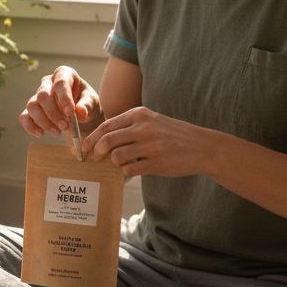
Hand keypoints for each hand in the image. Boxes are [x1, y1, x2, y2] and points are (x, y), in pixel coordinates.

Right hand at [19, 65, 101, 137]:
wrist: (81, 115)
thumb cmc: (86, 104)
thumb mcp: (92, 103)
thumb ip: (87, 106)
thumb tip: (79, 112)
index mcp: (64, 74)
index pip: (60, 83)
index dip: (64, 98)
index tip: (70, 113)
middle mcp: (48, 83)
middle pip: (43, 95)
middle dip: (53, 113)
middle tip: (65, 127)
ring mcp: (37, 96)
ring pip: (32, 106)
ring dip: (44, 121)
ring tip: (58, 132)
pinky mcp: (31, 110)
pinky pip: (24, 117)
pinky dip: (30, 126)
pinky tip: (41, 134)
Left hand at [82, 106, 216, 177]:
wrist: (202, 147)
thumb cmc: (173, 135)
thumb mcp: (152, 121)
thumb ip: (129, 127)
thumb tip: (101, 140)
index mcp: (140, 115)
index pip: (107, 125)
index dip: (92, 138)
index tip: (85, 147)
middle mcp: (144, 128)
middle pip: (108, 140)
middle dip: (97, 152)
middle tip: (95, 159)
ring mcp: (150, 146)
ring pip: (117, 156)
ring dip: (115, 163)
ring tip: (122, 163)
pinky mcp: (155, 163)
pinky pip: (129, 169)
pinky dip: (127, 171)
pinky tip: (133, 169)